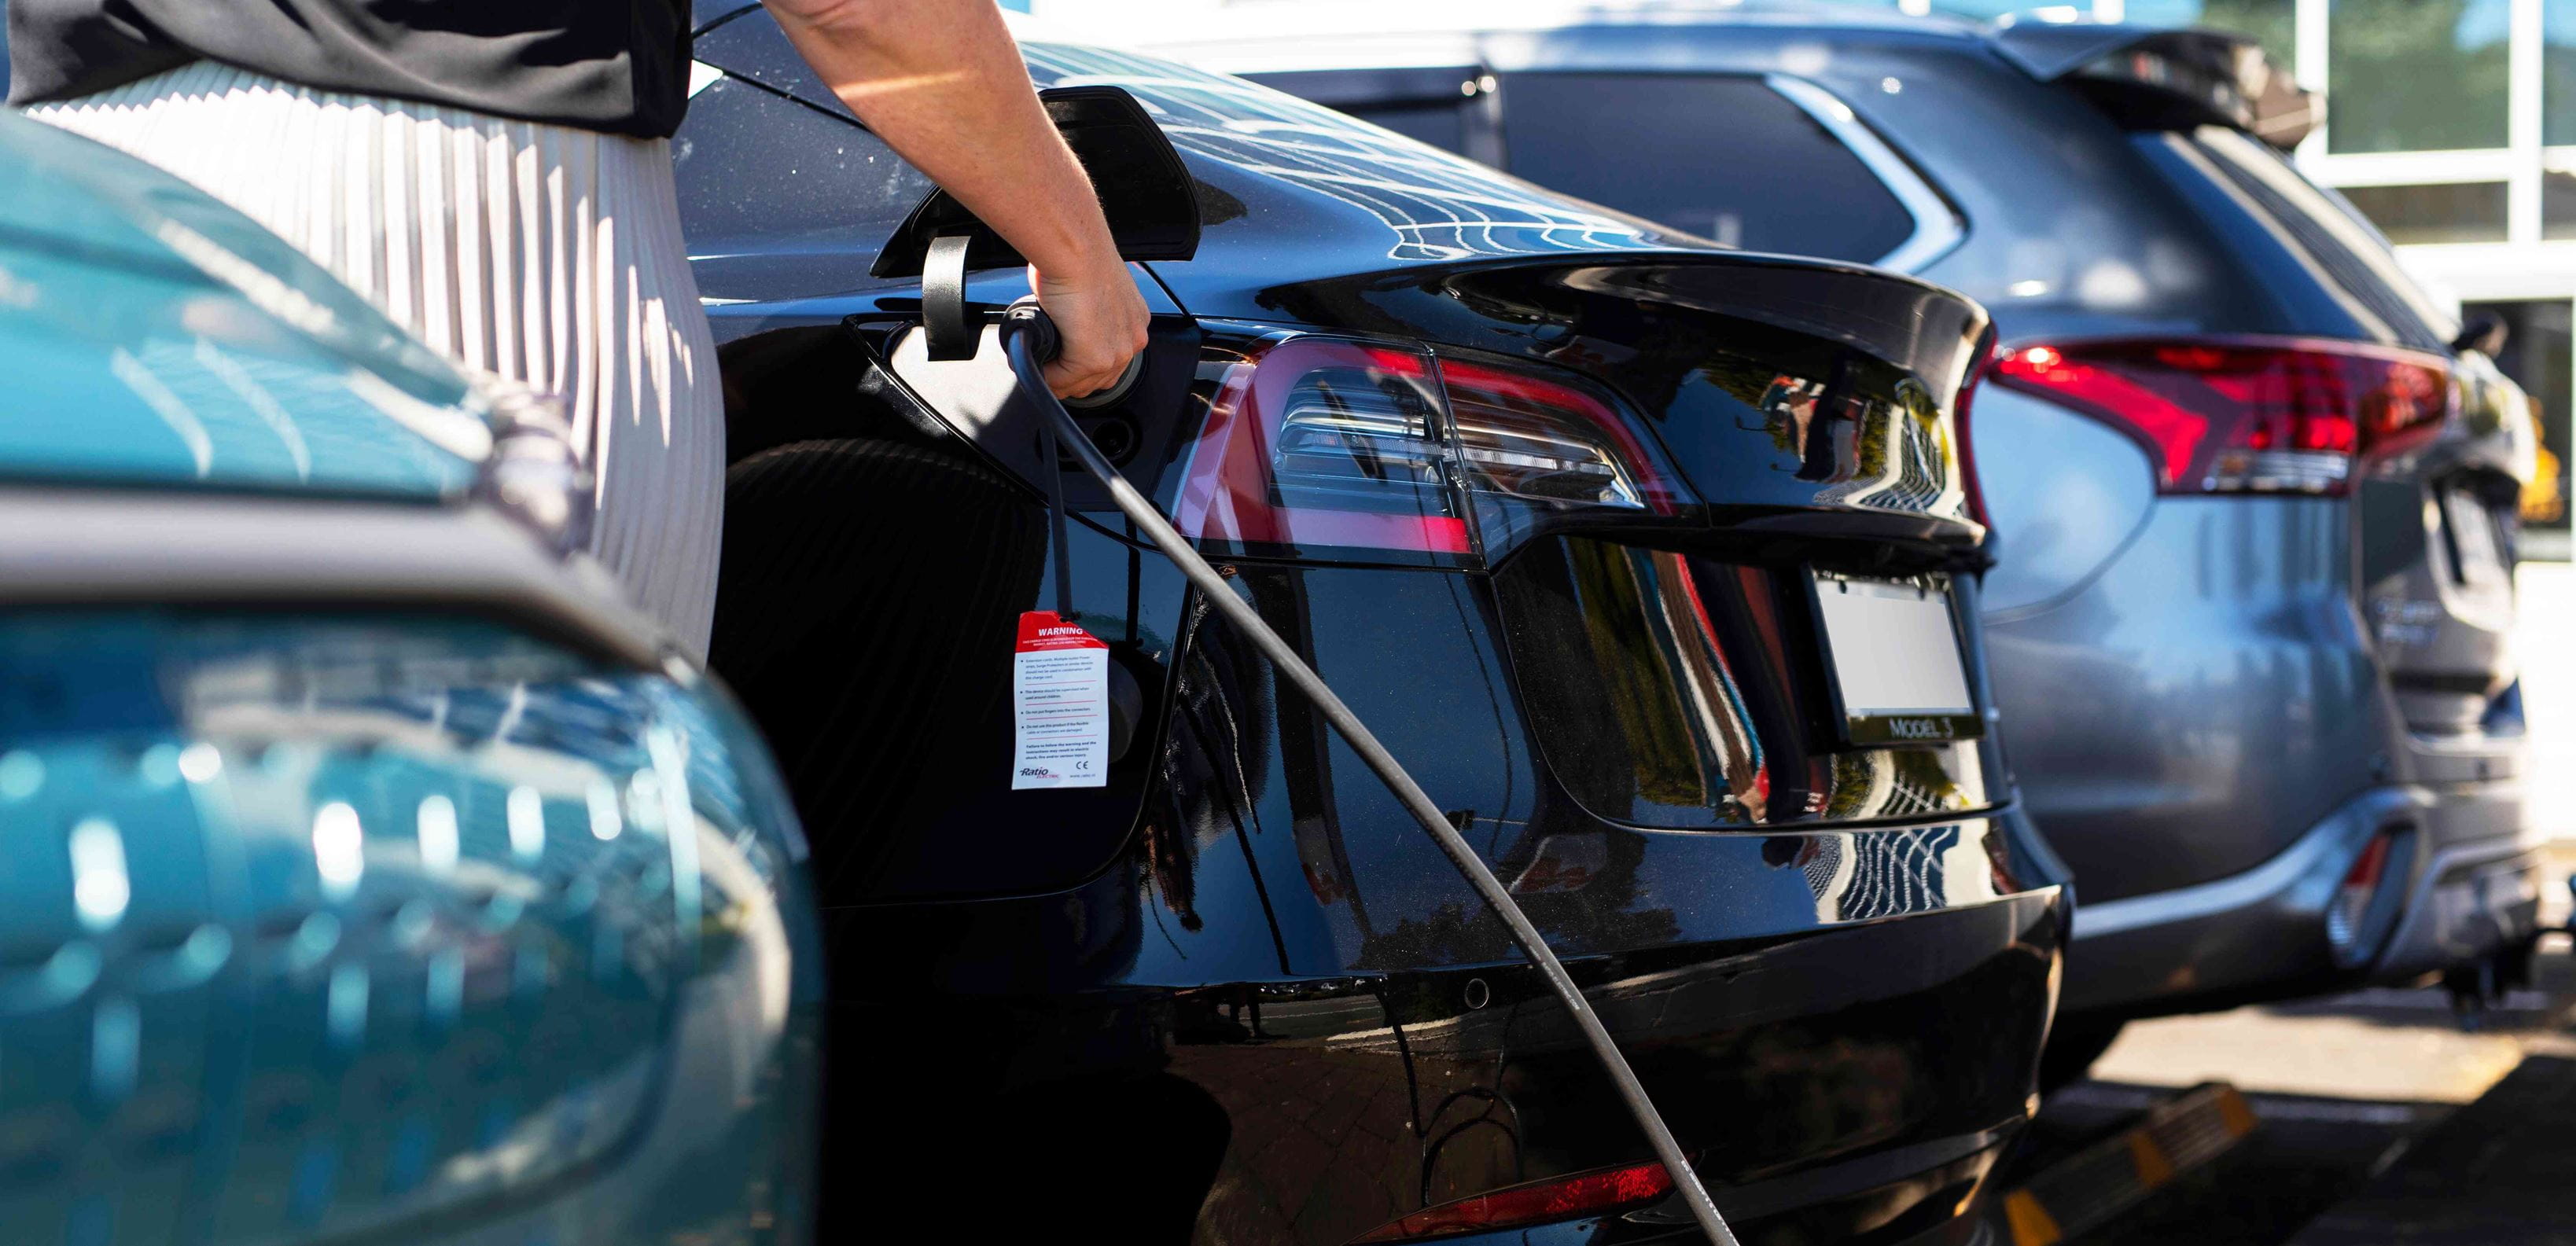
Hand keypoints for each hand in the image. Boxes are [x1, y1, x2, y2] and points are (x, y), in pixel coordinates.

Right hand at [1031, 258, 1149, 399]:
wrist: (1077, 249)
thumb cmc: (1080, 255)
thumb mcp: (1093, 287)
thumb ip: (1089, 310)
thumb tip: (1066, 320)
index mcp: (1134, 321)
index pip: (1112, 360)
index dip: (1085, 366)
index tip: (1064, 362)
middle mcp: (1131, 339)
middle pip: (1099, 379)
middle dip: (1070, 378)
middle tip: (1047, 367)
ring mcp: (1115, 352)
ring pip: (1081, 384)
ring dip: (1056, 378)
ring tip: (1040, 365)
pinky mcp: (1092, 359)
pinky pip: (1061, 380)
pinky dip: (1045, 375)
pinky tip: (1036, 362)